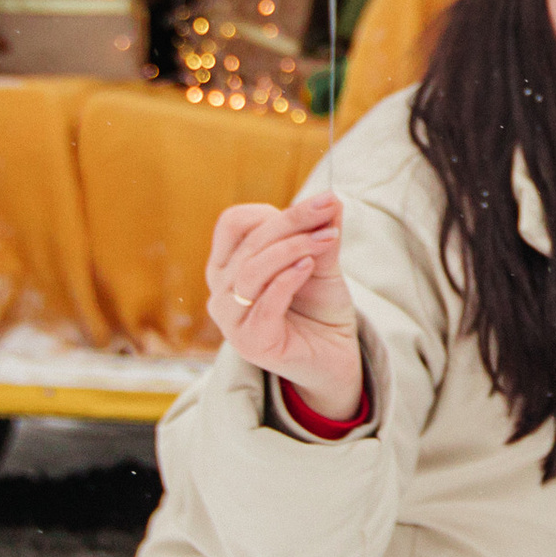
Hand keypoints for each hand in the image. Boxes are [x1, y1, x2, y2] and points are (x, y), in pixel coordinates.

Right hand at [207, 191, 362, 419]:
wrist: (334, 357)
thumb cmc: (319, 308)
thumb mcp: (322, 263)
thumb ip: (321, 233)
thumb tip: (331, 199)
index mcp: (228, 266)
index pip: (234, 223)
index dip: (274, 212)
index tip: (319, 208)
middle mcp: (221, 291)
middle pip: (249, 242)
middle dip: (292, 222)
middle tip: (328, 209)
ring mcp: (231, 320)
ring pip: (252, 271)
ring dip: (292, 248)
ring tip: (327, 238)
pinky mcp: (251, 343)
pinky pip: (264, 303)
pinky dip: (287, 280)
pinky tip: (309, 267)